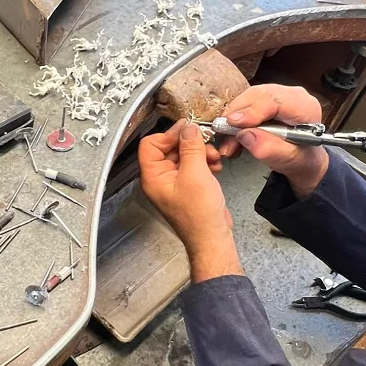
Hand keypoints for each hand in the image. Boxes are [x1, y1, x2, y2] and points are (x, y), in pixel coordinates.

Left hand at [139, 120, 243, 282]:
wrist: (213, 237)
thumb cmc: (199, 217)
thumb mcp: (195, 174)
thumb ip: (191, 147)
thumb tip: (188, 128)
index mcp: (154, 177)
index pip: (151, 144)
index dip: (169, 134)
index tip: (186, 130)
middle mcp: (161, 179)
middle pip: (169, 148)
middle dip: (189, 143)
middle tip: (204, 142)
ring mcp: (176, 183)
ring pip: (184, 155)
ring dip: (200, 152)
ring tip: (213, 157)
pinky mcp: (189, 186)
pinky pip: (194, 165)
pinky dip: (205, 162)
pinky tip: (215, 166)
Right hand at [219, 84, 328, 197]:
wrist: (303, 160)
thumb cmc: (301, 158)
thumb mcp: (289, 160)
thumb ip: (269, 149)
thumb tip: (245, 135)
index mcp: (304, 107)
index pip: (274, 100)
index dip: (252, 110)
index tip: (234, 122)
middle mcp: (291, 96)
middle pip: (258, 95)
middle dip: (237, 113)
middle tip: (223, 130)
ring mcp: (277, 96)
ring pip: (248, 99)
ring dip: (233, 120)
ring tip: (228, 142)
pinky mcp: (265, 102)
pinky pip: (245, 105)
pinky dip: (235, 122)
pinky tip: (232, 139)